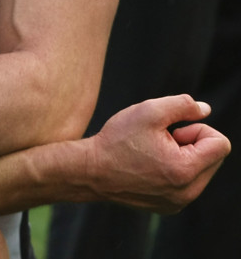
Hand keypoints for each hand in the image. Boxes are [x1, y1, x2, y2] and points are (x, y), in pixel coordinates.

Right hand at [88, 94, 230, 212]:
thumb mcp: (149, 111)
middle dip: (192, 142)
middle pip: (213, 158)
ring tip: (153, 151)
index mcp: (185, 170)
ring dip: (183, 155)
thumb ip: (183, 105)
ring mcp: (178, 203)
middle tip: (161, 139)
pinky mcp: (168, 207)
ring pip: (200, 170)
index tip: (173, 130)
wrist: (91, 171)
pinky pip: (187, 183)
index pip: (220, 144)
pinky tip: (149, 164)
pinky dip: (174, 169)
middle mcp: (186, 193)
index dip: (197, 128)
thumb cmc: (117, 140)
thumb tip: (205, 110)